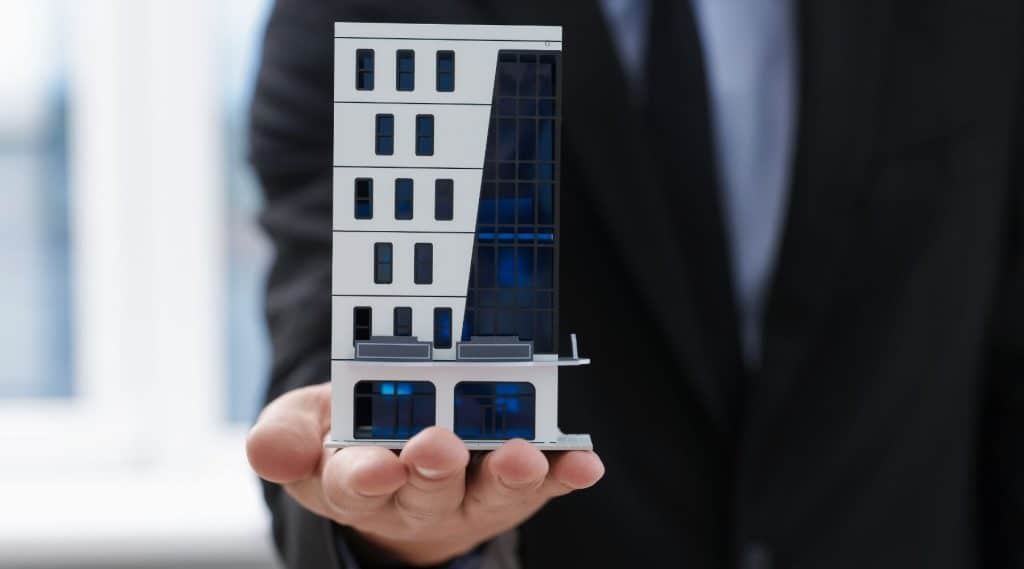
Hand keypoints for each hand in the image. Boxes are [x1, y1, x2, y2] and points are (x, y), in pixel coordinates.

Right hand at [246, 383, 604, 565]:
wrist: (396, 460)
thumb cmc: (349, 437)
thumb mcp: (303, 430)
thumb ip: (285, 439)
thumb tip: (269, 452)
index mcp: (356, 481)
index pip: (356, 486)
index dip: (365, 477)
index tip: (374, 465)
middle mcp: (416, 495)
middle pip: (426, 490)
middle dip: (433, 469)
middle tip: (439, 447)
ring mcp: (469, 491)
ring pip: (489, 491)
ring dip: (507, 475)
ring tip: (523, 458)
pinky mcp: (513, 482)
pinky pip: (544, 482)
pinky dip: (565, 472)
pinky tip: (584, 463)